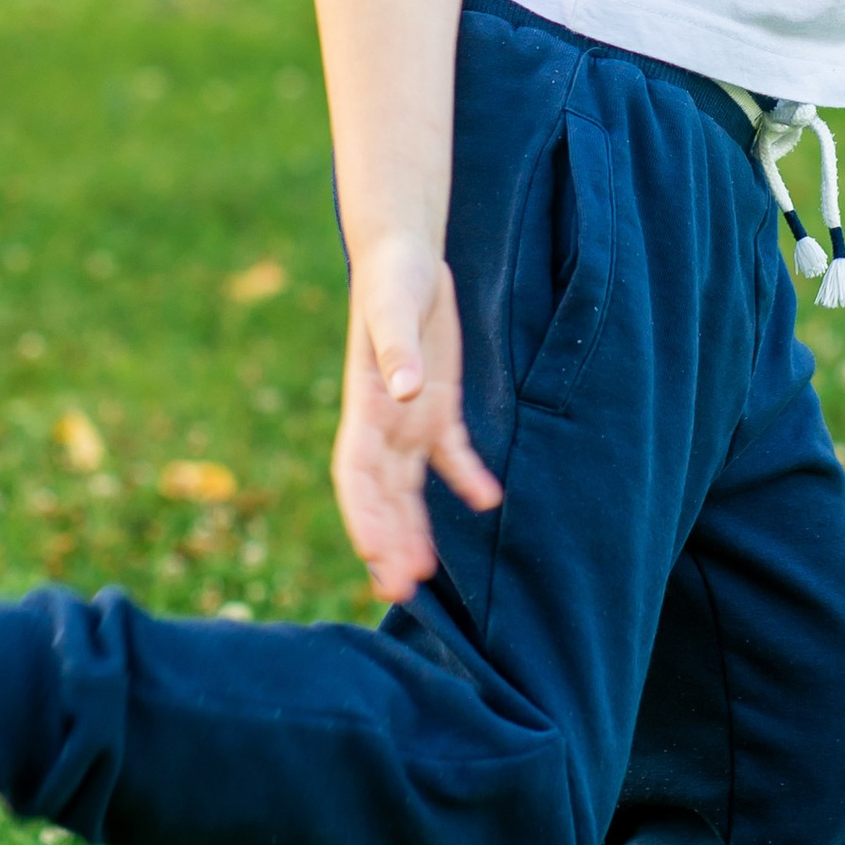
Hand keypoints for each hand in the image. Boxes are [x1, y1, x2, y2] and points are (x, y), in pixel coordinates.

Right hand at [330, 236, 501, 601]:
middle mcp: (381, 421)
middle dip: (387, 541)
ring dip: (415, 528)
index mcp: (364, 404)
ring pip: (408, 487)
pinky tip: (488, 501)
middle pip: (380, 494)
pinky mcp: (436, 405)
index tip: (375, 557)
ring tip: (426, 575)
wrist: (403, 254)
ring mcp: (408, 417)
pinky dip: (466, 478)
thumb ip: (396, 348)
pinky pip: (450, 454)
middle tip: (401, 590)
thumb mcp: (393, 306)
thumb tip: (403, 392)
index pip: (355, 475)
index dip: (363, 517)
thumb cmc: (392, 276)